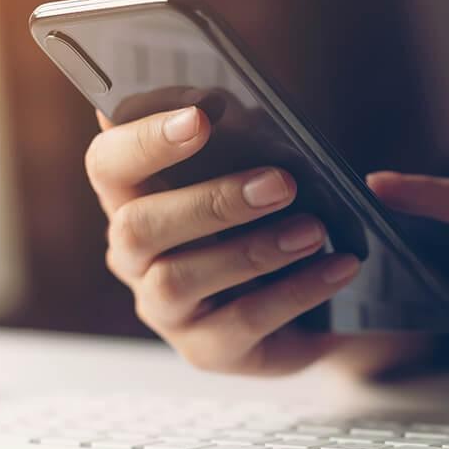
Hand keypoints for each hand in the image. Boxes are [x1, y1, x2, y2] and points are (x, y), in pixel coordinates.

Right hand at [86, 104, 378, 375]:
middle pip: (137, 227)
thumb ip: (242, 141)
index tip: (199, 118)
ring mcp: (166, 309)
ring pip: (181, 278)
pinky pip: (243, 321)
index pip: (109, 164)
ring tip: (315, 229)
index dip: (144, 140)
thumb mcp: (260, 176)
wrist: (314, 298)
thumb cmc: (273, 218)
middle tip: (281, 183)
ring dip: (254, 249)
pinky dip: (297, 290)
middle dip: (211, 201)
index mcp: (137, 199)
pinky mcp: (206, 349)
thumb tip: (229, 100)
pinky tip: (339, 266)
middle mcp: (136, 257)